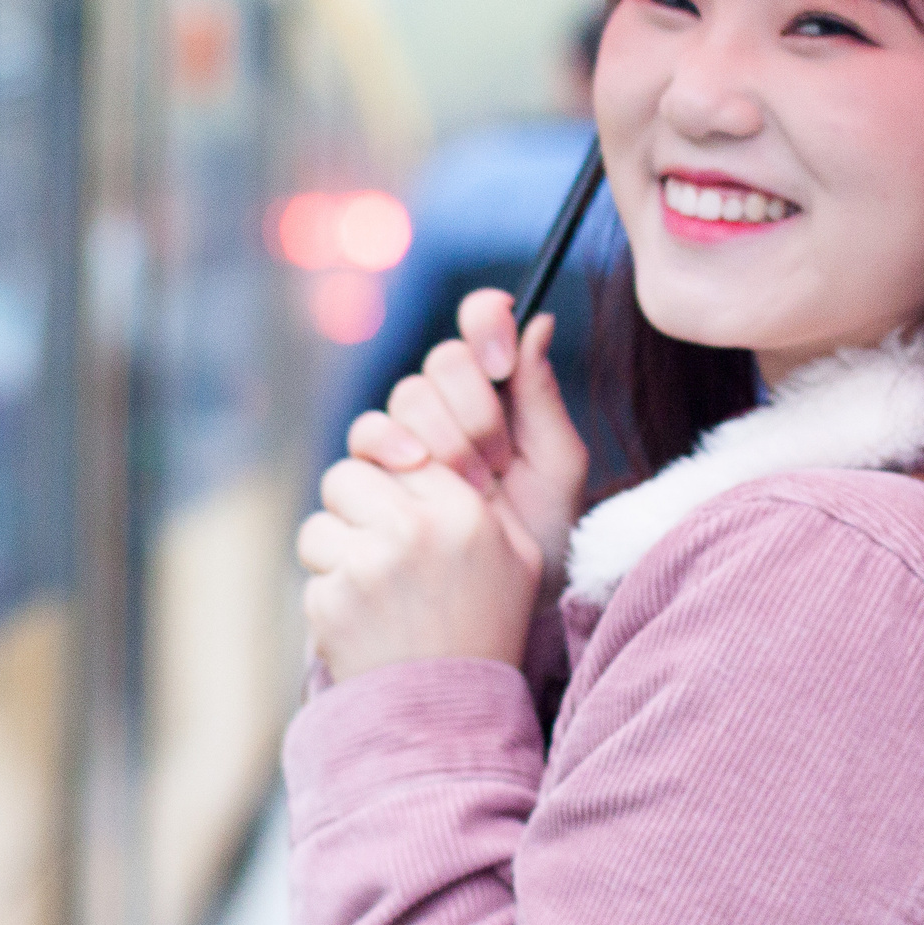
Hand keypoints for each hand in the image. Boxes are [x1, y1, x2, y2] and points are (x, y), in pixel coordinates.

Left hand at [296, 457, 545, 681]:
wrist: (452, 716)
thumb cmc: (486, 628)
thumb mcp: (514, 555)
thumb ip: (471, 493)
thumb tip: (409, 444)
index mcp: (464, 510)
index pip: (395, 451)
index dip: (388, 480)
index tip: (398, 511)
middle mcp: (415, 530)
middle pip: (344, 476)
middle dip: (352, 510)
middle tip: (379, 552)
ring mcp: (369, 566)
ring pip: (317, 526)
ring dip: (335, 556)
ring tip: (374, 596)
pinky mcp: (332, 602)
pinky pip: (312, 577)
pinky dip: (330, 601)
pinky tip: (365, 627)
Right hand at [345, 289, 588, 607]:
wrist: (495, 605)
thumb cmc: (540, 541)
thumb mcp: (558, 474)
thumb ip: (544, 400)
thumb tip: (540, 321)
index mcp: (496, 390)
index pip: (479, 320)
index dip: (485, 323)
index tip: (501, 362)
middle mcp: (448, 405)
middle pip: (440, 362)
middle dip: (473, 408)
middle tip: (499, 459)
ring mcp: (407, 438)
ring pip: (404, 398)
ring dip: (441, 435)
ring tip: (472, 485)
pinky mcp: (374, 472)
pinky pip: (365, 437)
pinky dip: (389, 447)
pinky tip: (417, 472)